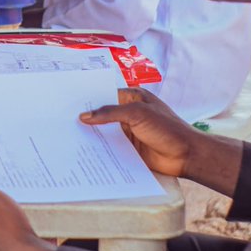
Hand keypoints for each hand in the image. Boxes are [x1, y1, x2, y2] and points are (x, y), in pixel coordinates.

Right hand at [79, 88, 197, 177]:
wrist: (187, 155)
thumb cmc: (167, 128)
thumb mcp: (137, 114)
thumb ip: (110, 113)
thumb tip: (84, 116)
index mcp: (132, 98)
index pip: (105, 95)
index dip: (89, 99)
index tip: (68, 103)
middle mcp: (129, 114)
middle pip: (103, 114)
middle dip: (87, 118)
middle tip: (63, 121)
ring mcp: (129, 132)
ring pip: (105, 132)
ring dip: (92, 135)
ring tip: (68, 137)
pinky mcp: (129, 149)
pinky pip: (110, 148)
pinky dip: (100, 149)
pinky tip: (84, 151)